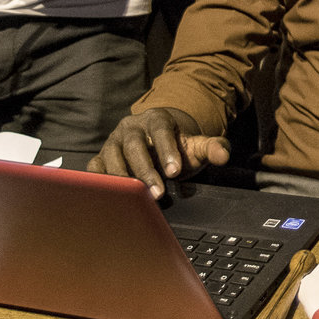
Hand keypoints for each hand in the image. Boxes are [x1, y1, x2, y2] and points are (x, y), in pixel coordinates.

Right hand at [88, 105, 227, 200]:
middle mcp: (130, 128)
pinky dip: (100, 181)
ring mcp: (113, 142)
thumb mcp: (196, 146)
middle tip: (157, 193)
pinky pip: (95, 168)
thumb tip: (224, 155)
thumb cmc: (177, 148)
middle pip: (134, 146)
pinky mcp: (100, 158)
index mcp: (156, 119)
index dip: (167, 150)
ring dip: (122, 179)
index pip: (160, 131)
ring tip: (136, 199)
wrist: (156, 144)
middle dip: (145, 170)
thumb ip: (212, 148)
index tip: (175, 173)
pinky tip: (111, 197)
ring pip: (111, 157)